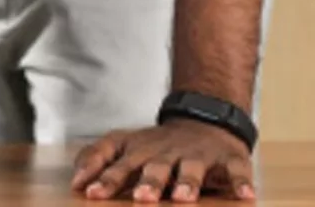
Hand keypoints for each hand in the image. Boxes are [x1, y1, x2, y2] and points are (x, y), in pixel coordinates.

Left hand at [71, 119, 255, 201]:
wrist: (204, 121)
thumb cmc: (156, 144)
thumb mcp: (123, 144)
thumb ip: (97, 158)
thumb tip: (75, 180)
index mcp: (139, 149)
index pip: (118, 162)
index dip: (104, 177)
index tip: (90, 192)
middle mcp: (166, 152)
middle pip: (154, 168)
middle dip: (148, 183)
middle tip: (141, 198)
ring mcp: (197, 155)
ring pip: (191, 170)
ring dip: (188, 183)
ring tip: (184, 198)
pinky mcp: (228, 159)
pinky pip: (236, 172)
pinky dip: (241, 183)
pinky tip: (246, 197)